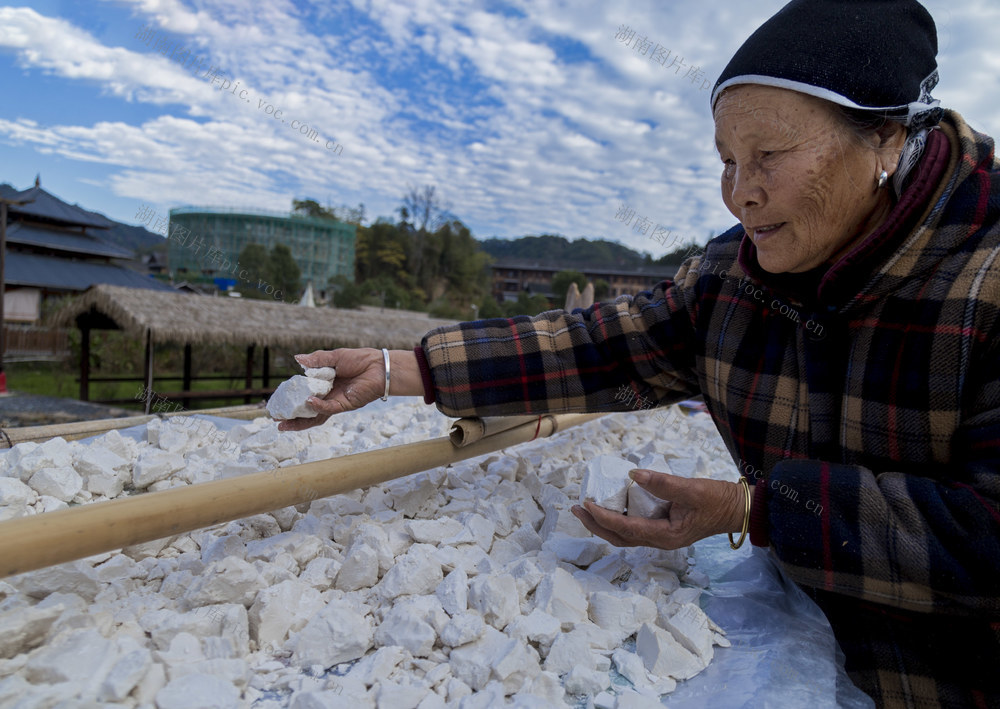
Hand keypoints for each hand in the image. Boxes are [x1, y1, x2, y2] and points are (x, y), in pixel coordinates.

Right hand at [276, 348, 386, 430]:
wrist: (379, 366)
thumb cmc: (360, 360)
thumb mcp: (335, 357)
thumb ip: (316, 360)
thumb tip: (297, 359)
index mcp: (326, 385)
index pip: (305, 395)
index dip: (292, 399)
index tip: (278, 401)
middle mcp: (329, 396)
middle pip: (307, 411)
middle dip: (292, 417)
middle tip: (276, 419)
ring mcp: (336, 402)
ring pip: (315, 416)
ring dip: (300, 421)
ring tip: (284, 424)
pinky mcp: (345, 405)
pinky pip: (328, 408)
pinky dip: (318, 406)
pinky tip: (309, 401)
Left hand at [570, 469, 747, 549]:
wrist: (735, 510)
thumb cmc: (717, 500)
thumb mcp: (692, 489)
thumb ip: (663, 483)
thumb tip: (633, 473)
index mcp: (666, 536)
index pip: (626, 529)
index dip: (603, 517)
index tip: (586, 504)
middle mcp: (660, 540)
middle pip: (619, 538)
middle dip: (595, 524)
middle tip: (576, 508)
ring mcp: (660, 536)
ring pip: (624, 535)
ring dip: (603, 523)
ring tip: (585, 508)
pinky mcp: (662, 528)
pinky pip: (633, 527)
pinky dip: (617, 519)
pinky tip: (610, 505)